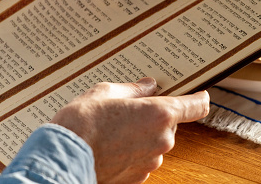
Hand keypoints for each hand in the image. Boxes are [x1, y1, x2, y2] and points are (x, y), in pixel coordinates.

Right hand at [50, 77, 209, 183]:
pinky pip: (143, 158)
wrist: (62, 160)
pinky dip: (133, 151)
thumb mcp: (107, 92)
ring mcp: (151, 161)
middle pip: (170, 123)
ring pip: (155, 142)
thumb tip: (148, 86)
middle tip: (131, 110)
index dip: (199, 97)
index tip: (198, 93)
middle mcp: (162, 140)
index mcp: (160, 114)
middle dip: (155, 116)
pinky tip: (112, 145)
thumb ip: (134, 89)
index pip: (197, 105)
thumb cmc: (82, 124)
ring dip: (142, 135)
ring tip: (114, 129)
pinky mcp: (138, 177)